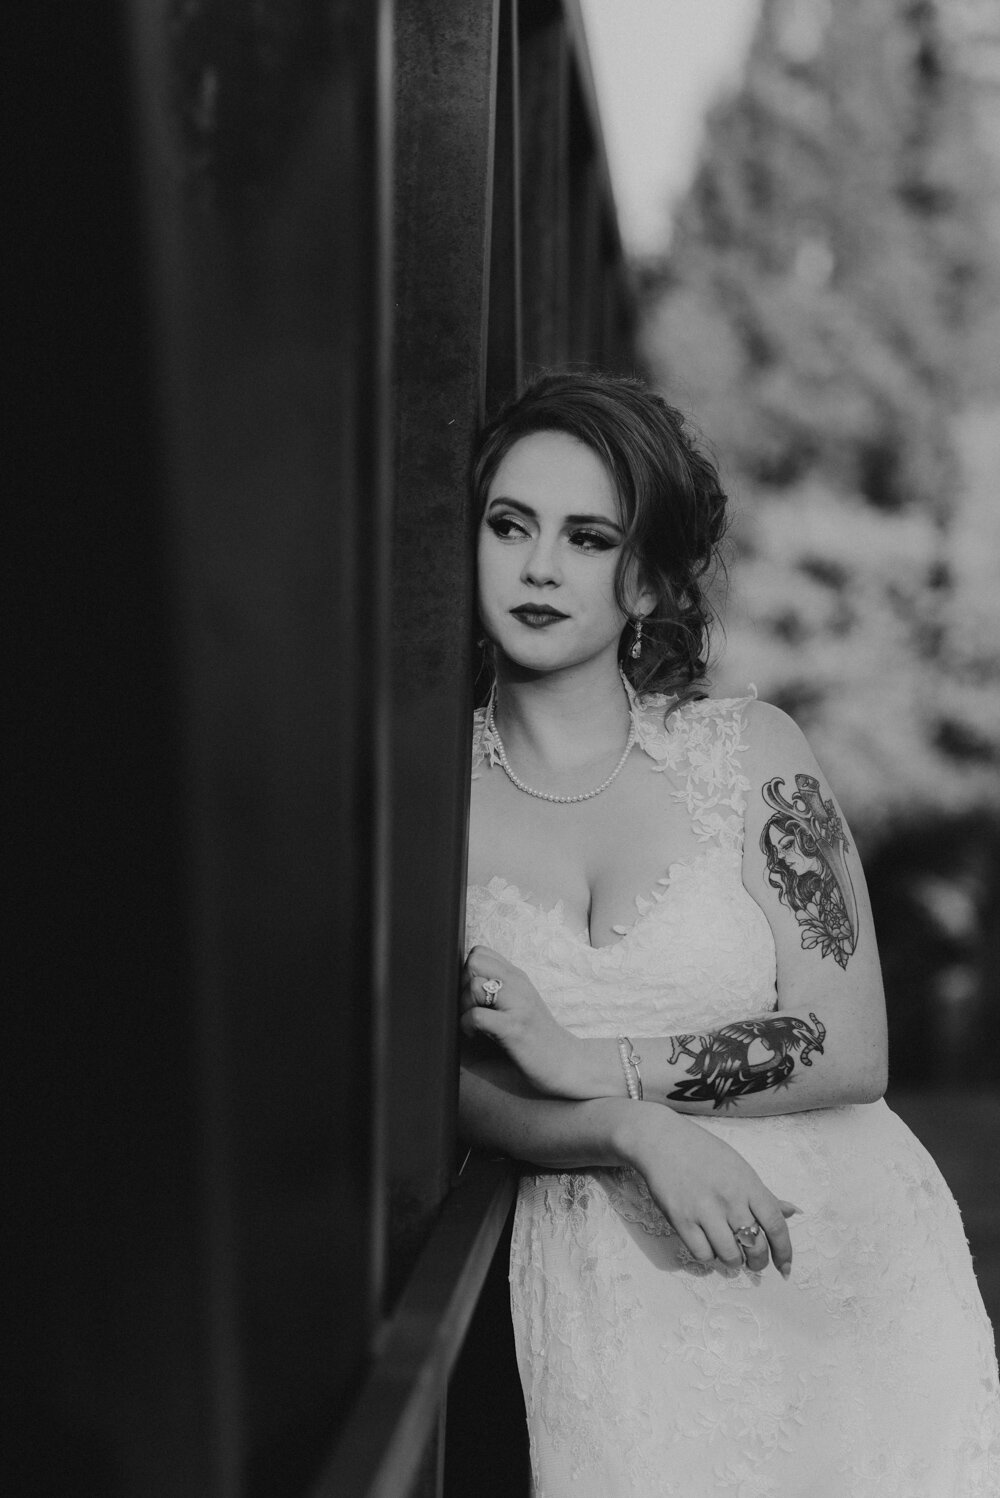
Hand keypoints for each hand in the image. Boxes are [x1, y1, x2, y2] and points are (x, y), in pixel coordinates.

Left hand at [460, 946, 583, 1097]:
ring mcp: (518, 1005)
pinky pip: (477, 1016)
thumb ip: (499, 987)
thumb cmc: (536, 1035)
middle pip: (474, 961)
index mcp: (517, 976)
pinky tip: (475, 1035)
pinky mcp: (513, 1028)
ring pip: (474, 986)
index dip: (468, 971)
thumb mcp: (519, 1002)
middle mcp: (518, 984)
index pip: (480, 952)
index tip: (472, 995)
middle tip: (470, 1007)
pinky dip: (467, 1026)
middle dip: (462, 984)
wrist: (567, 1062)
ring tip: (474, 1024)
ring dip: (464, 1007)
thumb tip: (465, 981)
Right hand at [620, 1105, 799, 1275]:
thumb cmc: (704, 1153)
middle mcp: (729, 1198)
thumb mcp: (739, 1168)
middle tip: (754, 1263)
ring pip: (730, 1256)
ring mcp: (704, 1210)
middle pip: (755, 1246)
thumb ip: (764, 1194)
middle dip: (758, 1262)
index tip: (785, 1268)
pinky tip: (708, 1245)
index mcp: (748, 1184)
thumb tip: (792, 1212)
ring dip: (733, 1262)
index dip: (784, 1251)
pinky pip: (703, 1254)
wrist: (662, 1140)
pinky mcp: (681, 1219)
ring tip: (730, 1255)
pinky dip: (709, 1256)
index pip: (776, 1225)